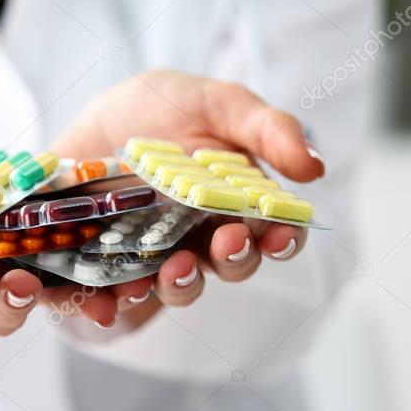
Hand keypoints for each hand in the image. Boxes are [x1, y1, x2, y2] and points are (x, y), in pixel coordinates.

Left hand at [51, 70, 323, 315]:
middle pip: (230, 265)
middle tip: (226, 242)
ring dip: (181, 285)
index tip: (279, 234)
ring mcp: (159, 258)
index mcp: (239, 204)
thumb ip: (267, 129)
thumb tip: (315, 169)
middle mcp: (204, 238)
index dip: (282, 239)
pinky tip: (103, 306)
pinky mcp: (109, 270)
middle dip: (233, 258)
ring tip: (171, 269)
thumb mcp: (216, 103)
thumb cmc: (163, 107)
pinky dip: (108, 307)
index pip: (273, 232)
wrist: (95, 118)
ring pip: (178, 287)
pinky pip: (111, 298)